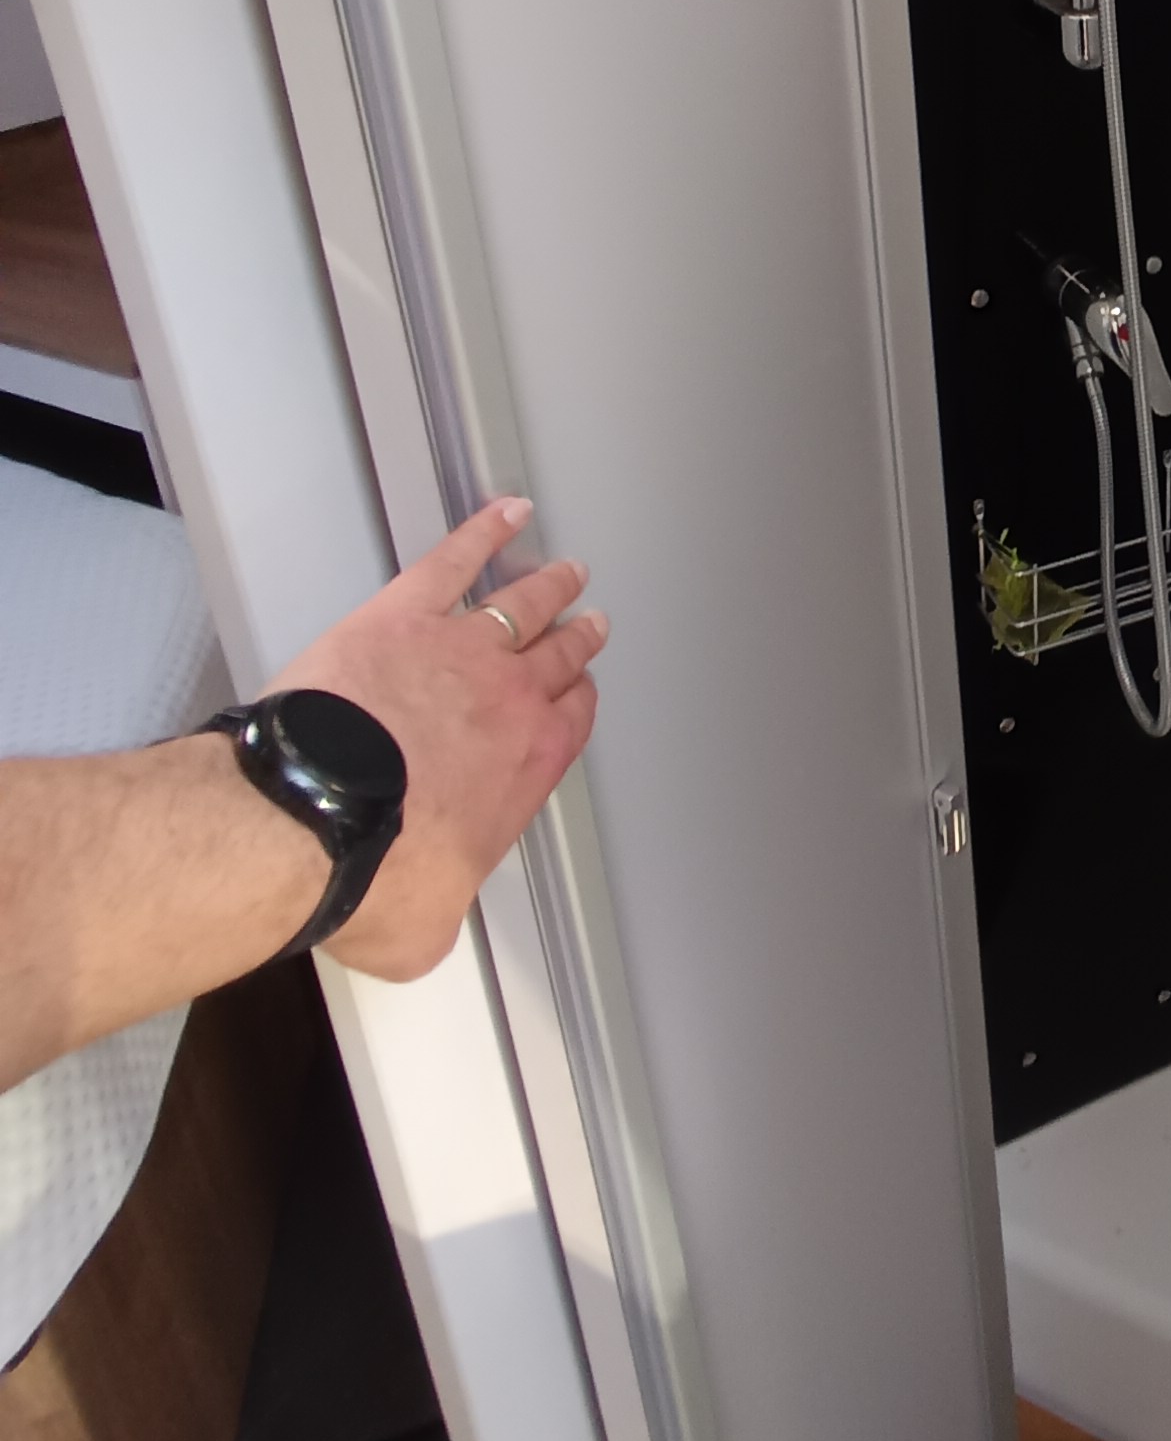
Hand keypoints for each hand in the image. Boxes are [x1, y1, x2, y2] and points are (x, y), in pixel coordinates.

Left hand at [269, 495, 606, 979]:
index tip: (580, 689)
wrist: (311, 821)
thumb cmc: (369, 874)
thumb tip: (425, 921)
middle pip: (557, 658)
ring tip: (566, 569)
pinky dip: (485, 533)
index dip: (577, 702)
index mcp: (520, 773)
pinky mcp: (405, 615)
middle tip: (589, 621)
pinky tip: (503, 512)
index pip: (568, 724)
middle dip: (577, 638)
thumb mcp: (421, 928)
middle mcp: (506, 704)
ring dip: (549, 585)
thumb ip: (441, 909)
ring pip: (522, 605)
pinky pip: (456, 560)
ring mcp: (460, 651)